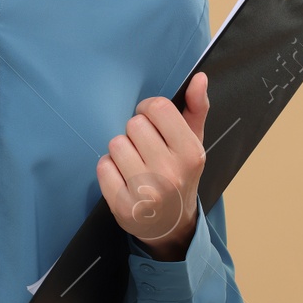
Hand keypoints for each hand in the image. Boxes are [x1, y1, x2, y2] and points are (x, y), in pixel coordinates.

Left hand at [96, 72, 209, 260]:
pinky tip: (123, 178)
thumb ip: (196, 108)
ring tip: (135, 165)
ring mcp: (146, 192)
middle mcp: (171, 173)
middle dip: (136, 133)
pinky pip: (103, 167)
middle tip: (145, 150)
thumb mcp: (194, 143)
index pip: (158, 108)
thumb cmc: (180, 175)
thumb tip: (198, 78)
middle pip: (134, 125)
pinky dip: (109, 169)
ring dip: (121, 151)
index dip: (148, 110)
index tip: (151, 121)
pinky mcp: (123, 206)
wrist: (171, 224)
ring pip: (116, 144)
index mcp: (191, 153)